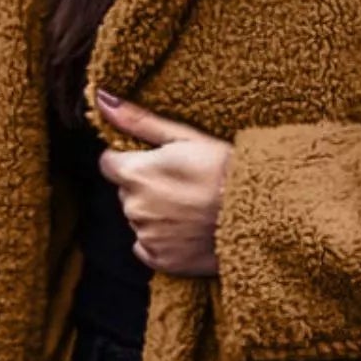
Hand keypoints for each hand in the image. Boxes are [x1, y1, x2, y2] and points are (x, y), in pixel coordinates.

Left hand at [95, 90, 231, 277]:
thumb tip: (101, 99)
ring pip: (139, 219)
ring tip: (190, 208)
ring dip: (155, 213)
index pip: (109, 163)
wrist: (258, 214)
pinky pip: (148, 247)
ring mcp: (147, 236)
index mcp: (135, 173)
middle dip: (145, 187)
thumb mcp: (185, 137)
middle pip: (126, 192)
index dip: (131, 160)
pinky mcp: (160, 260)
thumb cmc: (225, 170)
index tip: (157, 162)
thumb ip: (138, 121)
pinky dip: (162, 240)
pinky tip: (187, 230)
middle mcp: (134, 207)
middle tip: (181, 185)